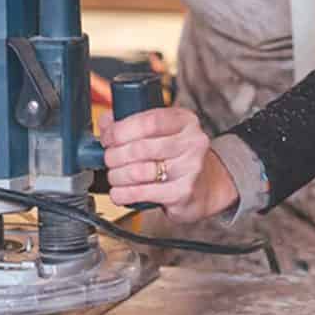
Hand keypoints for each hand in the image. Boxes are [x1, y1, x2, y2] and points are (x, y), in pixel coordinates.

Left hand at [100, 107, 238, 224]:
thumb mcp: (164, 132)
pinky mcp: (183, 193)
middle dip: (115, 155)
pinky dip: (124, 193)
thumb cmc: (180, 156)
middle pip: (141, 148)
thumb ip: (136, 123)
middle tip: (107, 159)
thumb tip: (106, 122)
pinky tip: (118, 192)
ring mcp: (190, 169)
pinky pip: (143, 193)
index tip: (107, 137)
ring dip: (117, 175)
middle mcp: (192, 142)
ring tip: (113, 175)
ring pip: (139, 171)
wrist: (209, 186)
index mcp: (185, 121)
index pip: (149, 121)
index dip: (121, 130)